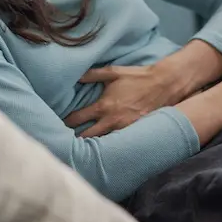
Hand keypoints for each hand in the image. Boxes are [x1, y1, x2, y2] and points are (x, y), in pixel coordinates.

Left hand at [65, 63, 191, 137]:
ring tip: (79, 149)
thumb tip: (74, 76)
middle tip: (64, 142)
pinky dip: (109, 145)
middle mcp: (112, 121)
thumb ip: (91, 75)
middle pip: (87, 138)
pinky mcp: (134, 132)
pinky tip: (102, 148)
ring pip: (102, 144)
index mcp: (103, 106)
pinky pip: (118, 143)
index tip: (58, 124)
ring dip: (91, 145)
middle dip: (75, 140)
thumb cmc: (137, 77)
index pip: (77, 119)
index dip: (66, 122)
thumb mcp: (112, 72)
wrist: (164, 84)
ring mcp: (124, 129)